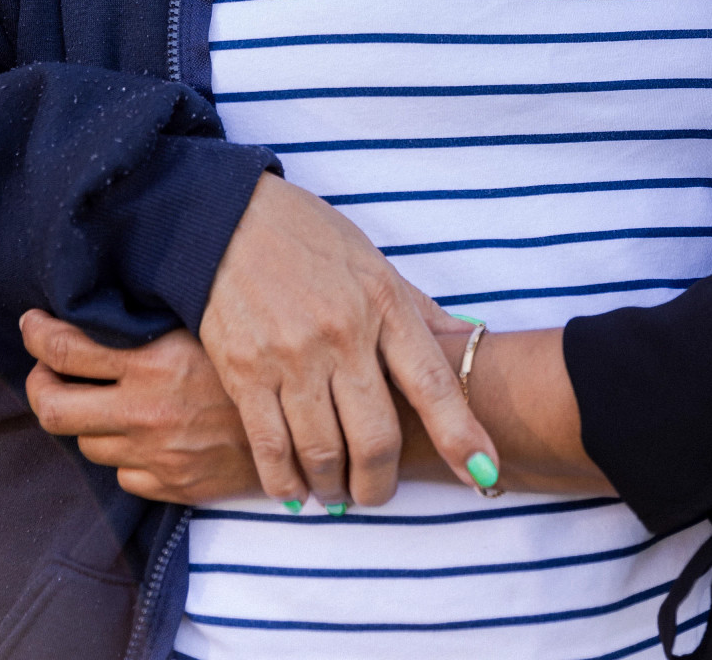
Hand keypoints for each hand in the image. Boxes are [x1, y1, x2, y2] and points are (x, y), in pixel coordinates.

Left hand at [22, 311, 259, 503]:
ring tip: (103, 398)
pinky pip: (123, 475)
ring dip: (88, 419)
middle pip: (53, 408)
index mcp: (156, 361)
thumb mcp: (213, 321)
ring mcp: (157, 455)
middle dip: (40, 384)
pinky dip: (126, 453)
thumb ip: (161, 317)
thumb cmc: (266, 357)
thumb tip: (113, 295)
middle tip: (45, 369)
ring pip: (86, 442)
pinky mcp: (172, 486)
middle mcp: (147, 412)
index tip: (33, 322)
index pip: (66, 350)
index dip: (38, 333)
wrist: (316, 422)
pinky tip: (146, 432)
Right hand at [199, 174, 497, 509]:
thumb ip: (418, 310)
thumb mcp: (375, 262)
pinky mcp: (245, 371)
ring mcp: (292, 356)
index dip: (461, 435)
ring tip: (336, 493)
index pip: (433, 383)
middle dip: (381, 484)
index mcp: (384, 303)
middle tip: (377, 494)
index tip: (483, 473)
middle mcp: (344, 334)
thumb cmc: (311, 238)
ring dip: (334, 488)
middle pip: (376, 437)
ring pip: (323, 452)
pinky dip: (285, 482)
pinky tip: (294, 491)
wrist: (228, 217)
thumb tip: (469, 338)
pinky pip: (271, 448)